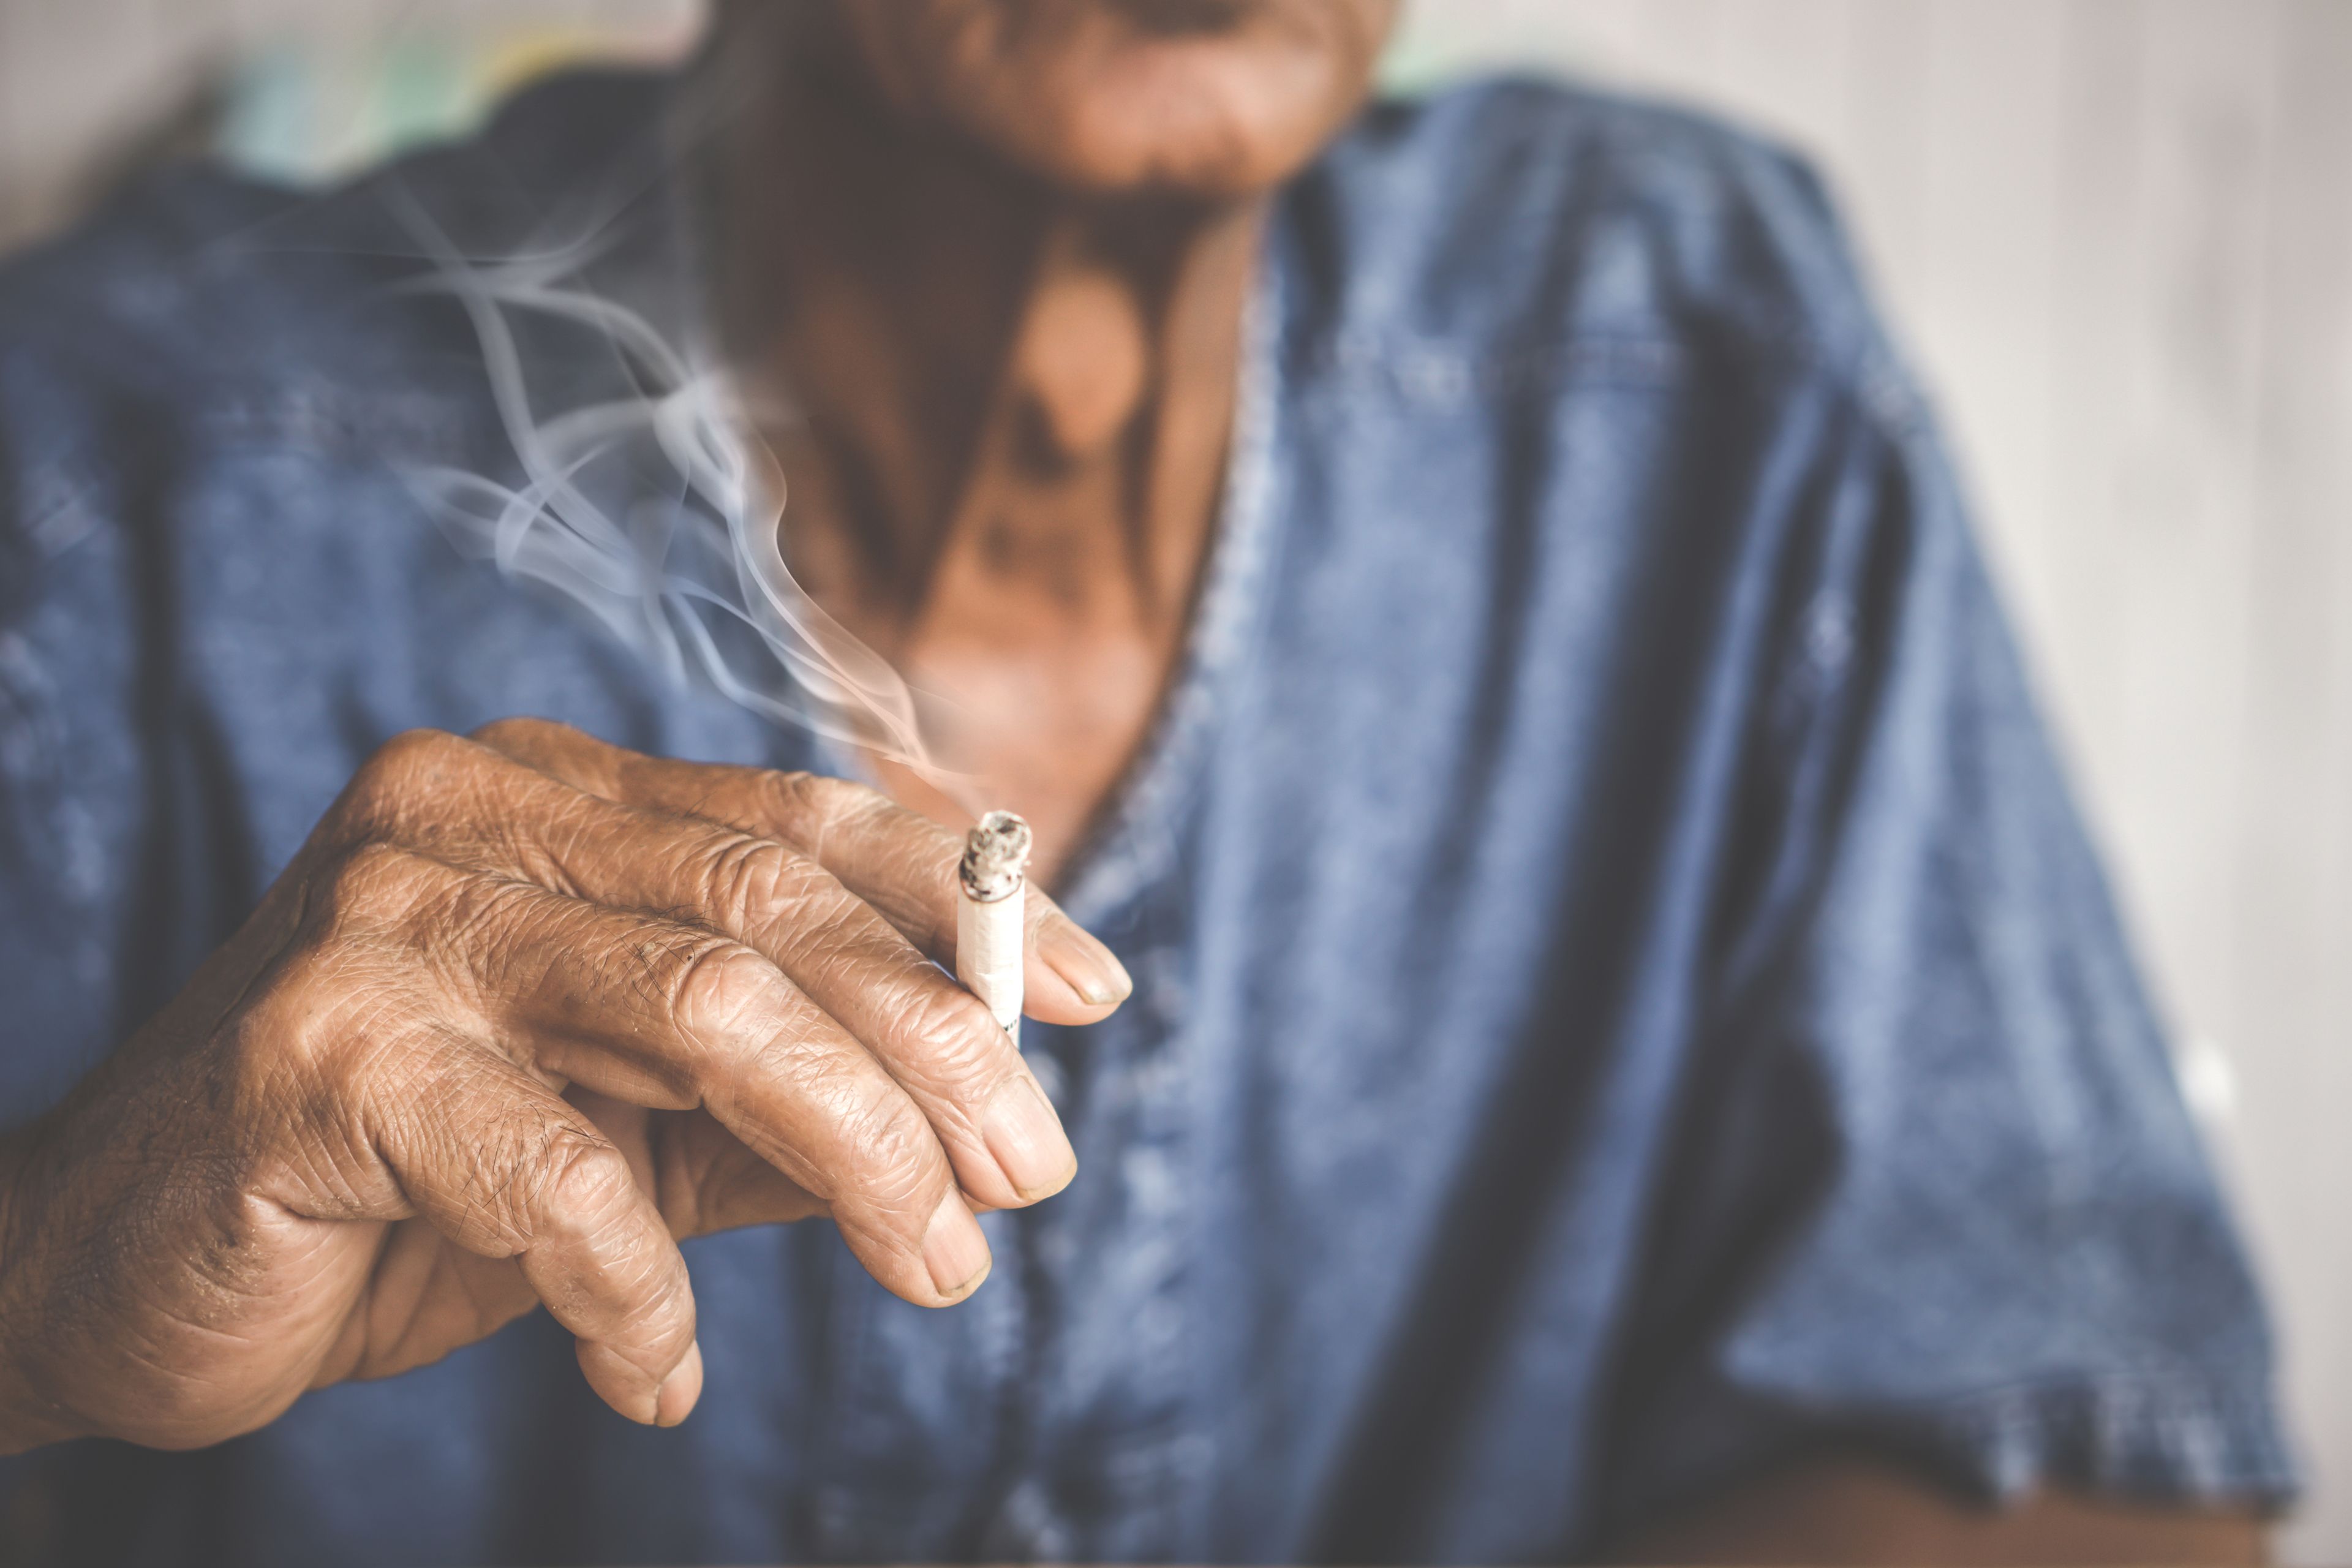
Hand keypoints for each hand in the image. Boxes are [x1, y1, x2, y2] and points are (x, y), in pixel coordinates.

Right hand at [0, 720, 1128, 1452]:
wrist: (120, 1267)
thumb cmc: (399, 1188)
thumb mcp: (628, 1132)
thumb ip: (780, 1100)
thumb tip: (981, 1105)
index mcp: (555, 798)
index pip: (801, 821)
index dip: (967, 900)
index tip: (1098, 996)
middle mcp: (472, 808)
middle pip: (773, 910)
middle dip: (938, 1050)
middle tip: (1027, 1181)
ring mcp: (387, 910)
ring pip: (698, 1008)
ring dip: (850, 1155)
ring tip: (930, 1268)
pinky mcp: (317, 1041)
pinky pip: (552, 1168)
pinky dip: (638, 1288)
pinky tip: (661, 1376)